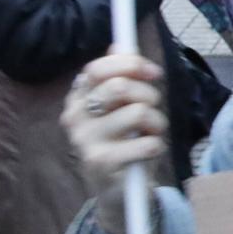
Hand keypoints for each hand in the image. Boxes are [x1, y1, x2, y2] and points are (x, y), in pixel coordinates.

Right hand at [61, 51, 167, 233]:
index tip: (153, 72)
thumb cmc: (123, 141)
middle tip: (154, 108)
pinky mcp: (101, 164)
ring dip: (157, 122)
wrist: (117, 191)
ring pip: (138, 112)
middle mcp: (74, 118)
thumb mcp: (121, 106)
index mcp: (77, 98)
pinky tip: (148, 153)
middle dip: (149, 94)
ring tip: (151, 133)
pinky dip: (157, 145)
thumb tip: (121, 42)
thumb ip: (121, 75)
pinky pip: (147, 143)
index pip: (98, 68)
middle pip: (120, 87)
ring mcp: (85, 141)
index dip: (131, 64)